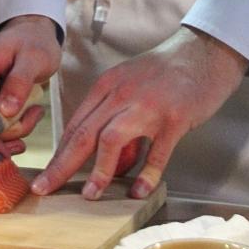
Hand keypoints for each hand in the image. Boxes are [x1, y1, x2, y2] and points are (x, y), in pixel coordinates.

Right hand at [0, 14, 59, 147]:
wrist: (36, 34)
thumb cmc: (35, 41)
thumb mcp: (33, 58)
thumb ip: (19, 82)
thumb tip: (5, 110)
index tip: (9, 144)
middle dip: (8, 130)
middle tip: (32, 117)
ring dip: (17, 127)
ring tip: (35, 112)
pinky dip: (16, 124)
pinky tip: (30, 113)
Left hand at [31, 26, 248, 199]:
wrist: (202, 53)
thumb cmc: (165, 73)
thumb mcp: (131, 88)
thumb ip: (117, 123)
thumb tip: (110, 166)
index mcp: (107, 87)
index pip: (75, 125)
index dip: (58, 154)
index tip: (46, 176)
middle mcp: (121, 95)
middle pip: (84, 133)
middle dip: (62, 165)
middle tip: (45, 188)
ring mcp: (147, 107)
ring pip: (111, 139)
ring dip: (98, 170)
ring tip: (91, 195)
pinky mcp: (174, 119)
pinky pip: (156, 152)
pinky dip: (146, 174)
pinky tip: (138, 191)